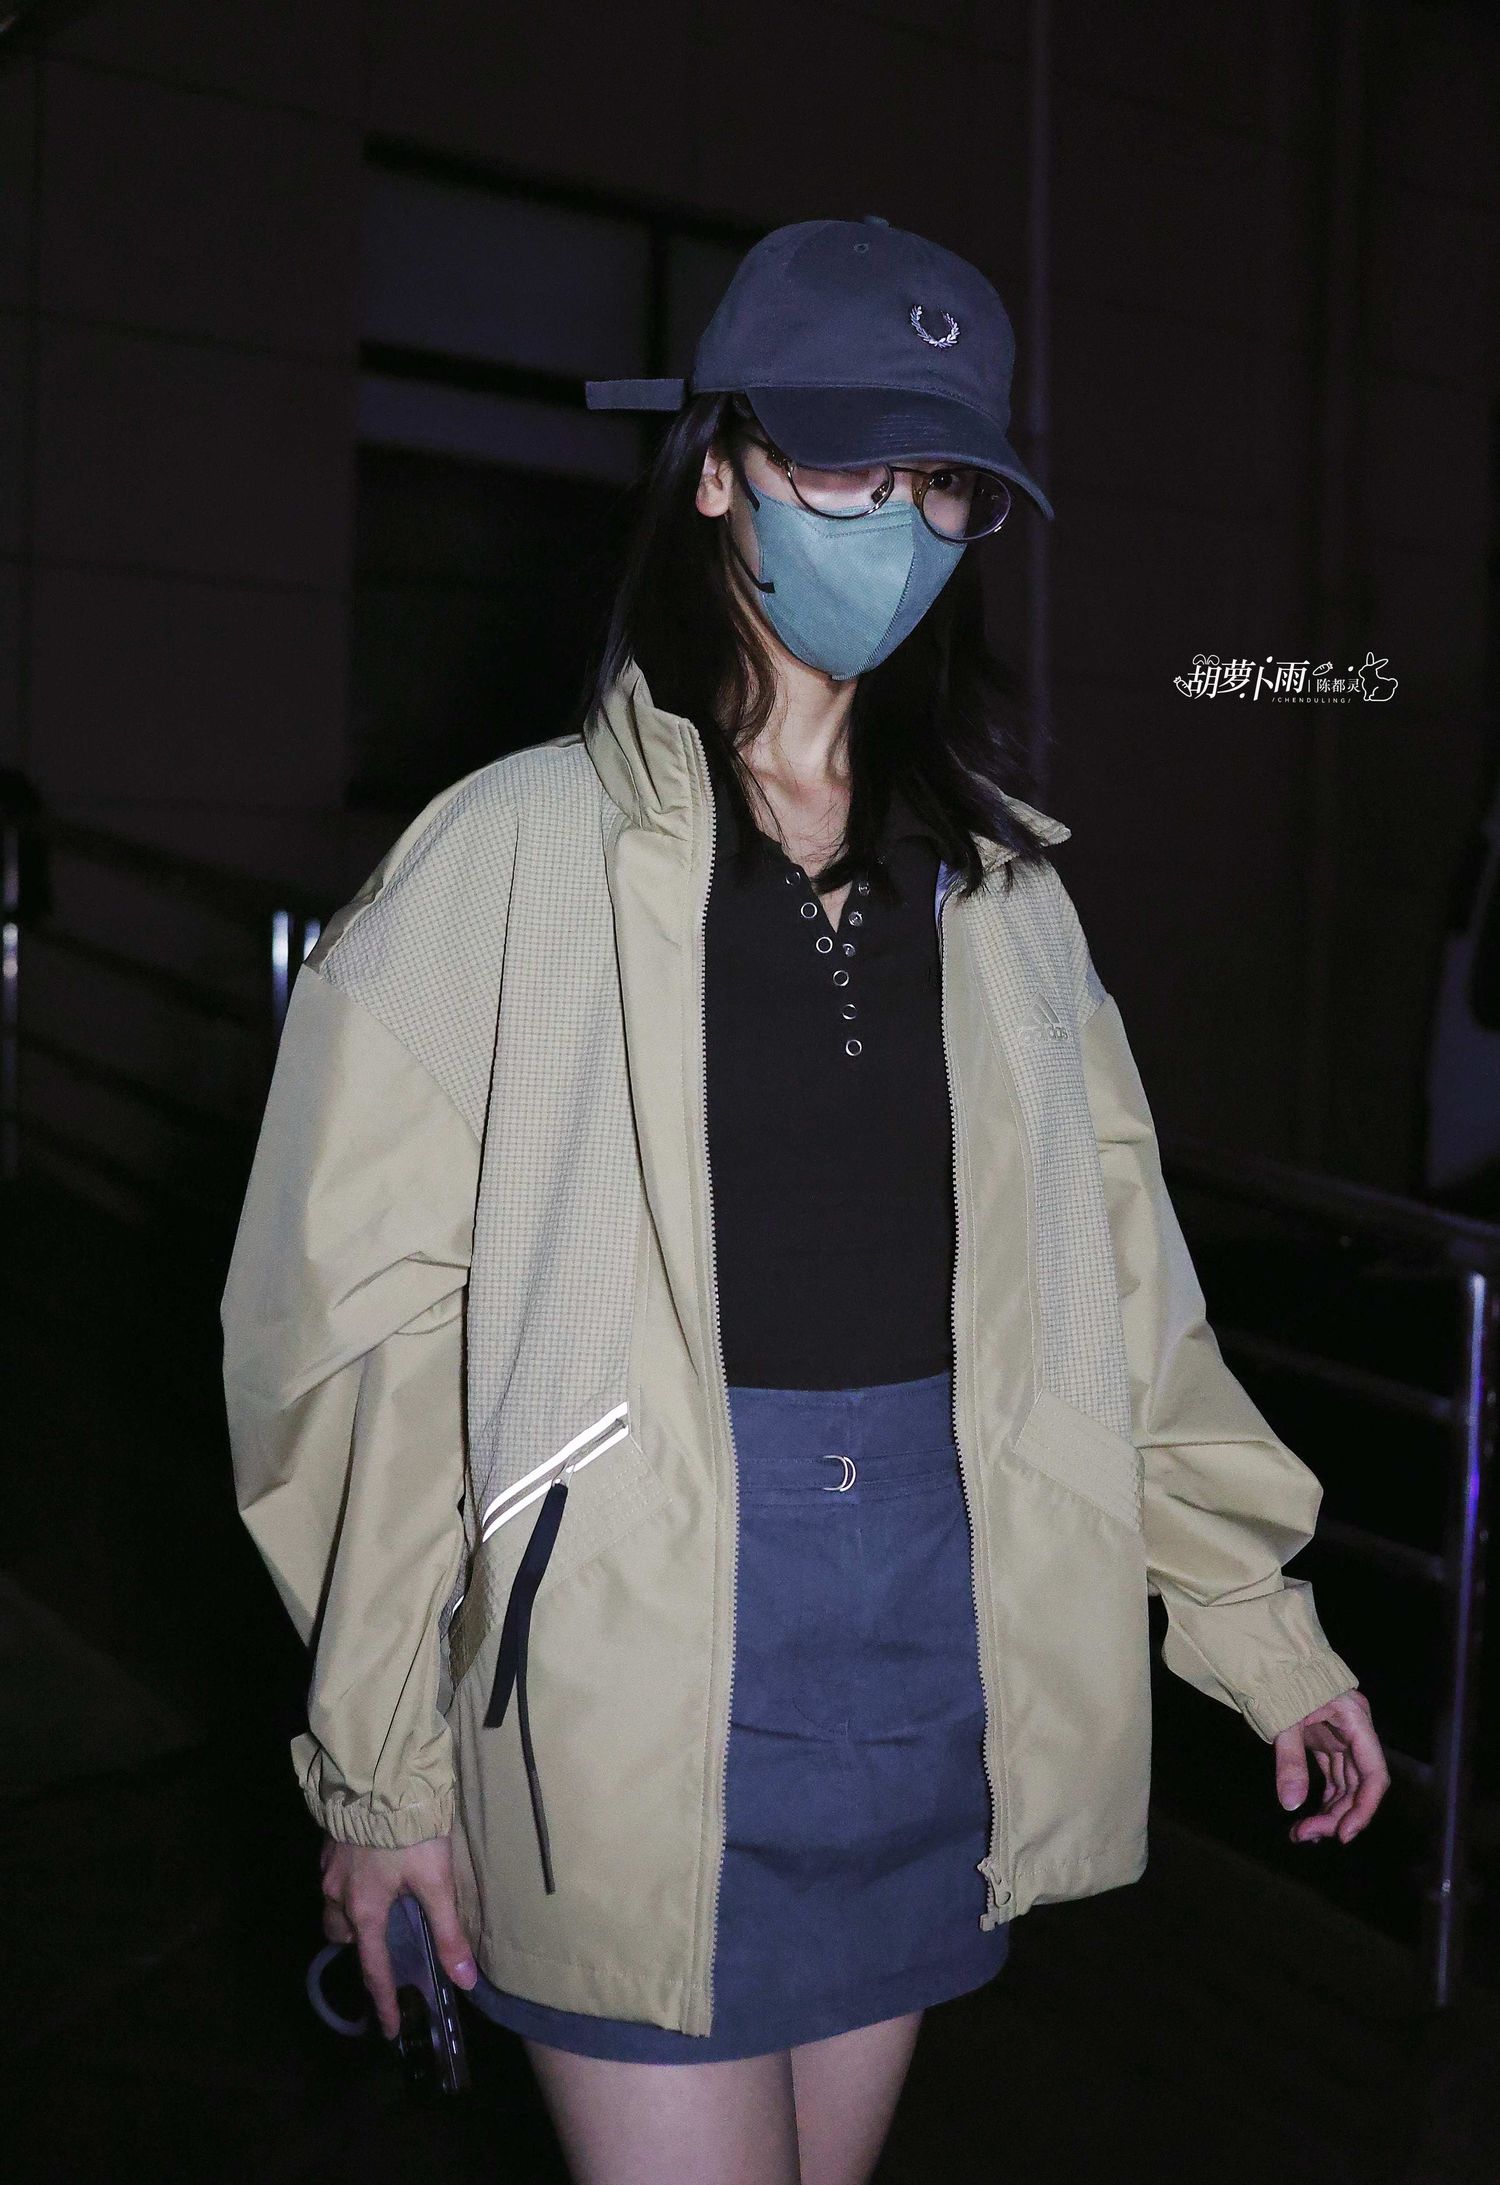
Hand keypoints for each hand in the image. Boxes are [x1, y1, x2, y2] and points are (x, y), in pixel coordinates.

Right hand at [320, 1834, 478, 2039]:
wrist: (380, 1777)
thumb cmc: (409, 1832)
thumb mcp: (436, 1880)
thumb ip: (448, 1931)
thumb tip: (464, 1980)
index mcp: (365, 1910)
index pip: (374, 1967)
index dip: (383, 2000)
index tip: (388, 2029)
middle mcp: (339, 1894)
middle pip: (341, 1936)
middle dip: (358, 1946)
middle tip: (381, 1945)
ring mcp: (330, 1867)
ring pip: (333, 1906)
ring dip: (349, 1914)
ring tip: (376, 1905)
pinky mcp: (330, 1841)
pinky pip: (333, 1877)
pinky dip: (348, 1883)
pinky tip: (368, 1867)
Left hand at [1273, 1689, 1388, 1845]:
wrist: (1268, 1657)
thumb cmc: (1280, 1679)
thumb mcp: (1285, 1719)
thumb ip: (1290, 1760)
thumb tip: (1291, 1803)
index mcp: (1355, 1721)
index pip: (1374, 1774)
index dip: (1364, 1808)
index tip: (1344, 1834)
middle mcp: (1354, 1732)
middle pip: (1359, 1785)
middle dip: (1337, 1815)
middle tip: (1307, 1835)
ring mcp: (1341, 1738)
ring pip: (1345, 1785)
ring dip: (1329, 1812)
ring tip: (1302, 1834)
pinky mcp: (1325, 1742)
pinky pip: (1332, 1778)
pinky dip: (1324, 1799)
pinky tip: (1309, 1818)